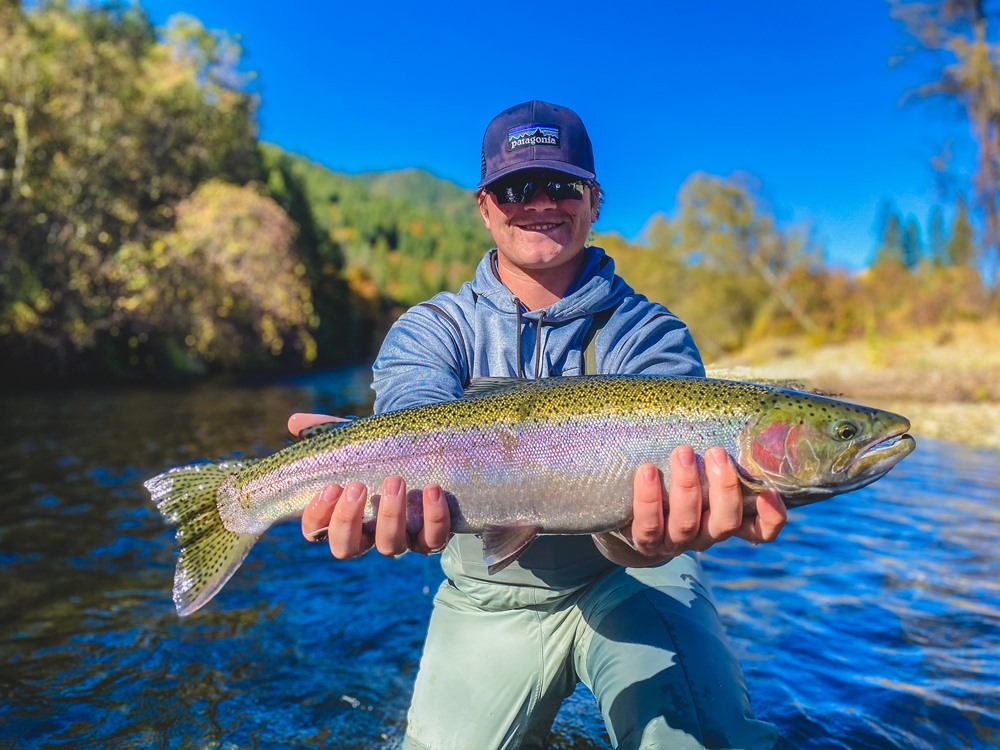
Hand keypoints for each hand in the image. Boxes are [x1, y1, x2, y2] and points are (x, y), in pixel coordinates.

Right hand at [289, 413, 451, 558]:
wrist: (423, 451)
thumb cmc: (380, 452)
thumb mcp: (353, 440)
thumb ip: (324, 431)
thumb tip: (296, 421)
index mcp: (342, 516)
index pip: (316, 531)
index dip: (317, 515)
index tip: (329, 486)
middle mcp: (368, 535)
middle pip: (347, 548)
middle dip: (349, 519)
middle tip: (357, 486)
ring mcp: (401, 538)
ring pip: (390, 545)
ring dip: (391, 515)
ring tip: (395, 480)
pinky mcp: (432, 536)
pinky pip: (432, 539)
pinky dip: (433, 517)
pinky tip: (432, 489)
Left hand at [597, 445, 786, 565]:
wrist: (624, 518)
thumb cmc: (669, 479)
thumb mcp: (696, 468)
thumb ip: (711, 452)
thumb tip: (724, 406)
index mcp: (724, 519)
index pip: (761, 529)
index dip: (771, 516)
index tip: (772, 491)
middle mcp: (704, 535)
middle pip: (725, 523)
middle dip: (724, 488)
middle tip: (716, 453)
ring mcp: (674, 542)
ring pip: (686, 524)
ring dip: (686, 488)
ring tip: (682, 452)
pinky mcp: (644, 542)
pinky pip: (648, 526)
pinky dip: (648, 499)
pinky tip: (646, 472)